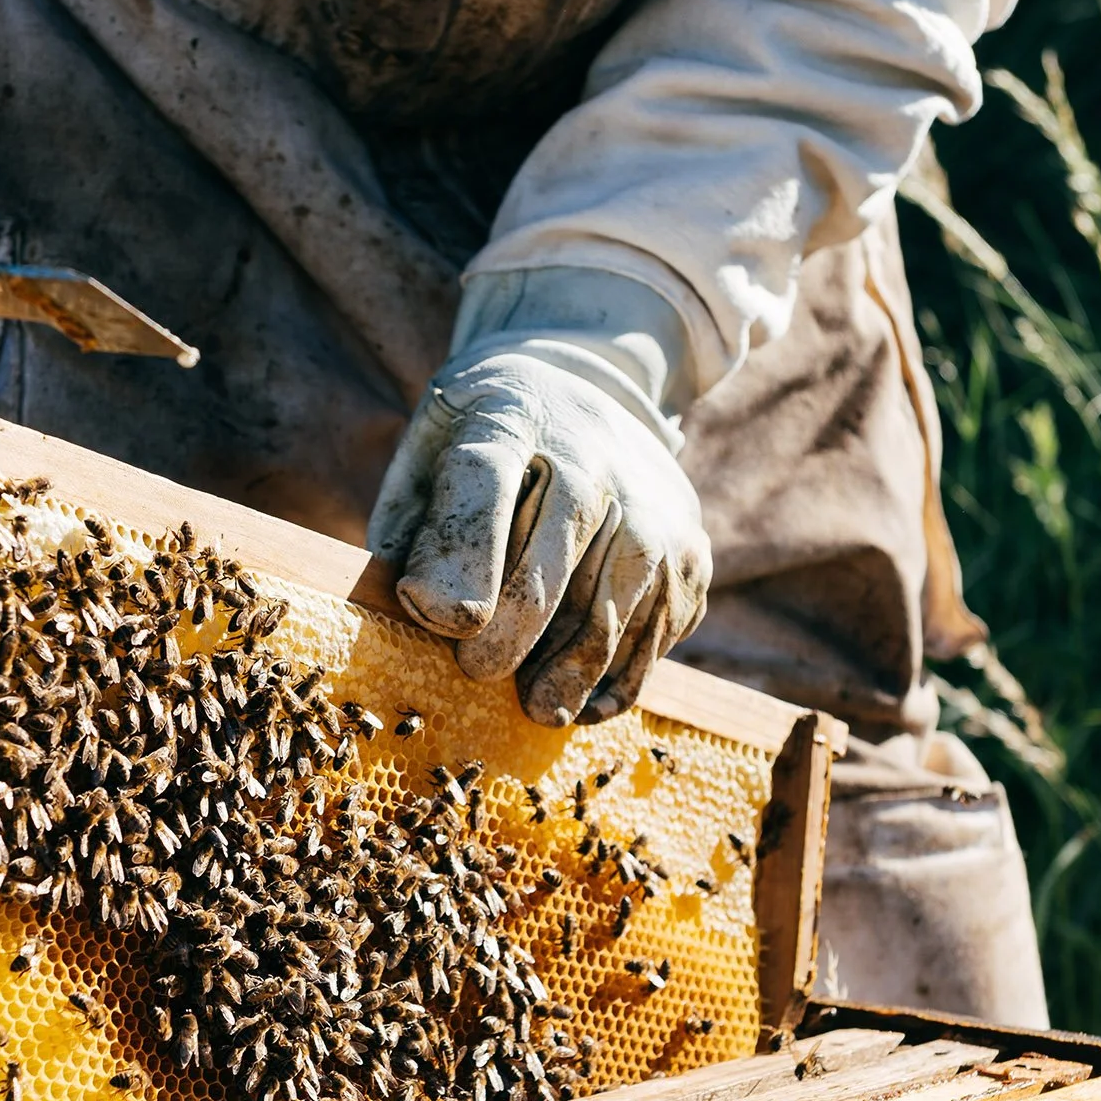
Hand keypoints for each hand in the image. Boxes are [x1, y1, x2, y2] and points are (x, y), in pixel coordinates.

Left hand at [368, 350, 710, 726]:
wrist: (581, 391)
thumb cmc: (478, 447)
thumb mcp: (426, 457)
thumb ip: (410, 527)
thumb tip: (414, 611)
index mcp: (507, 417)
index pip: (487, 478)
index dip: (468, 553)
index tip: (449, 622)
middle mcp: (590, 446)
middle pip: (564, 538)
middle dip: (521, 622)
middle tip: (480, 672)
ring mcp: (650, 493)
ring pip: (625, 587)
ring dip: (581, 662)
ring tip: (539, 709)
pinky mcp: (690, 539)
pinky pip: (665, 618)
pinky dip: (627, 671)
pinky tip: (589, 704)